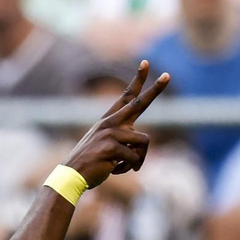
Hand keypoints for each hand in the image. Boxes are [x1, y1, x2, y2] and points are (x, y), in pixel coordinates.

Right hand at [62, 61, 171, 187]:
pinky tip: (114, 170)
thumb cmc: (91, 163)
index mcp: (109, 120)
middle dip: (155, 89)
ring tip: (123, 165)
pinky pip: (135, 157)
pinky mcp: (112, 147)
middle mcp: (111, 122)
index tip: (146, 63)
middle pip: (138, 103)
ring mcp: (111, 133)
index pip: (126, 96)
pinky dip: (129, 168)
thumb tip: (144, 143)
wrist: (72, 176)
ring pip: (144, 141)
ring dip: (139, 158)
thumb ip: (123, 139)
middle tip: (168, 75)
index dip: (137, 80)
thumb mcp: (105, 145)